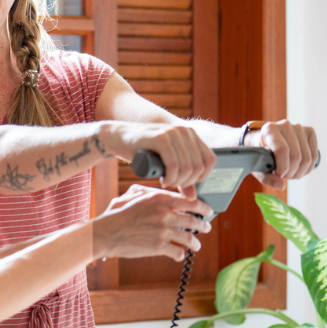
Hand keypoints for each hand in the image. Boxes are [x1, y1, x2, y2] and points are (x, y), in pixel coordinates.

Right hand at [91, 185, 213, 261]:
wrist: (106, 233)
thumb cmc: (115, 214)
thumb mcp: (130, 195)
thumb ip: (148, 192)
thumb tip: (159, 192)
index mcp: (159, 198)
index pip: (190, 201)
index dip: (202, 207)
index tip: (207, 210)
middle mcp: (164, 213)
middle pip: (194, 219)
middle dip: (203, 225)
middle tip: (206, 227)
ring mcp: (162, 230)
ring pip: (189, 238)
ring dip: (195, 243)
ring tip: (196, 245)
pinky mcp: (159, 247)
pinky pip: (178, 252)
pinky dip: (180, 255)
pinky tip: (178, 254)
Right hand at [102, 121, 216, 191]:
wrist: (116, 138)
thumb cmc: (140, 151)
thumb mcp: (165, 163)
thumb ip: (181, 176)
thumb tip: (193, 196)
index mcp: (190, 134)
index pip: (210, 160)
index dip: (202, 177)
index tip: (187, 184)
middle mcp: (184, 131)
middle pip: (199, 166)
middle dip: (187, 182)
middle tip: (172, 184)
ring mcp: (173, 133)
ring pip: (187, 167)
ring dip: (177, 181)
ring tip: (166, 182)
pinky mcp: (161, 138)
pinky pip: (174, 165)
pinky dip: (170, 177)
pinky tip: (162, 179)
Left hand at [246, 120, 318, 188]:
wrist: (263, 140)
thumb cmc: (259, 153)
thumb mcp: (257, 165)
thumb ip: (267, 178)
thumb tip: (281, 185)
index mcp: (269, 130)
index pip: (282, 150)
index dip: (283, 167)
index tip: (279, 175)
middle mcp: (284, 125)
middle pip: (296, 157)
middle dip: (291, 173)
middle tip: (284, 177)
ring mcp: (298, 127)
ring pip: (307, 158)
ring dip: (300, 172)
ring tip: (291, 174)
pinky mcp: (309, 132)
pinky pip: (314, 154)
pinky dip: (309, 167)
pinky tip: (300, 169)